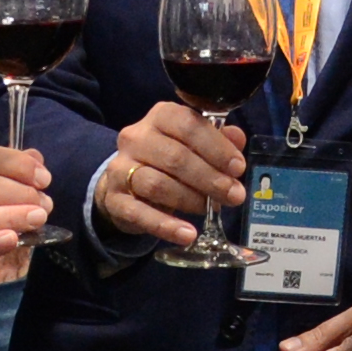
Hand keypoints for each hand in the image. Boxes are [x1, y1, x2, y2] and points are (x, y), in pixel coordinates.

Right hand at [91, 103, 249, 250]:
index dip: (216, 147)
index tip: (238, 168)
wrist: (124, 182)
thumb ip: (217, 139)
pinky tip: (188, 234)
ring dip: (191, 200)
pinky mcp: (114, 199)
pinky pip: (140, 214)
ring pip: (157, 184)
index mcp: (160, 116)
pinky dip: (165, 226)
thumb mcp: (194, 143)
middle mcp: (136, 138)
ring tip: (212, 209)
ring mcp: (120, 168)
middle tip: (234, 194)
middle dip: (210, 178)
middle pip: (175, 157)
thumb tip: (237, 139)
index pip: (188, 125)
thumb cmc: (168, 158)